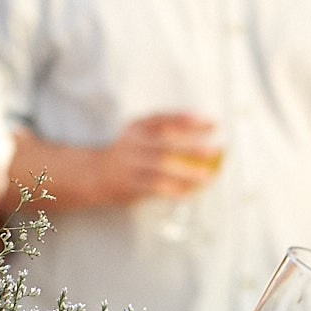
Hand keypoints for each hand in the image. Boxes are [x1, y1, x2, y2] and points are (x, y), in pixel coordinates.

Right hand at [96, 113, 220, 204]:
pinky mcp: (131, 185)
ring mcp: (131, 165)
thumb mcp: (139, 133)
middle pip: (164, 143)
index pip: (165, 119)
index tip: (213, 124)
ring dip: (189, 173)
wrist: (95, 174)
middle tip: (215, 150)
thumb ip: (164, 130)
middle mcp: (133, 143)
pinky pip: (158, 188)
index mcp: (137, 126)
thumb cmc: (129, 152)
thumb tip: (206, 131)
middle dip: (191, 146)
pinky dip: (178, 190)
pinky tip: (194, 191)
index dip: (189, 121)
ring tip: (210, 176)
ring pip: (163, 168)